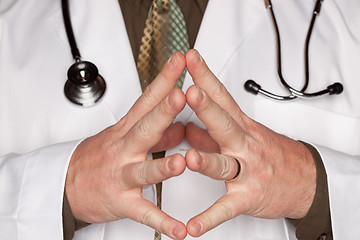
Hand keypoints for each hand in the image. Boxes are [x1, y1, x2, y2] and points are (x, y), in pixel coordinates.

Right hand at [65, 52, 187, 239]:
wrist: (67, 185)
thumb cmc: (97, 157)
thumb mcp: (124, 136)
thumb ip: (158, 130)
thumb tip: (183, 125)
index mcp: (126, 130)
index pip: (147, 100)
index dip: (164, 80)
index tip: (180, 61)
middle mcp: (124, 150)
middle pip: (145, 128)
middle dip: (164, 112)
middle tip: (183, 96)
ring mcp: (122, 176)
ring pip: (144, 170)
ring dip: (163, 167)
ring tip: (182, 163)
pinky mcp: (122, 202)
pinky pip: (144, 213)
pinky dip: (161, 222)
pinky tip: (180, 230)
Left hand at [184, 49, 316, 236]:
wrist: (305, 180)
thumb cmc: (271, 154)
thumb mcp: (243, 135)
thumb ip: (210, 130)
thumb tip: (185, 124)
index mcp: (241, 127)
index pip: (222, 97)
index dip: (205, 76)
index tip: (190, 59)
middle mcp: (244, 145)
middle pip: (224, 124)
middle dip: (207, 108)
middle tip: (190, 92)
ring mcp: (247, 171)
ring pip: (225, 164)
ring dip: (208, 161)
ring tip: (191, 159)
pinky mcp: (248, 197)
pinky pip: (226, 208)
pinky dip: (210, 218)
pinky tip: (193, 227)